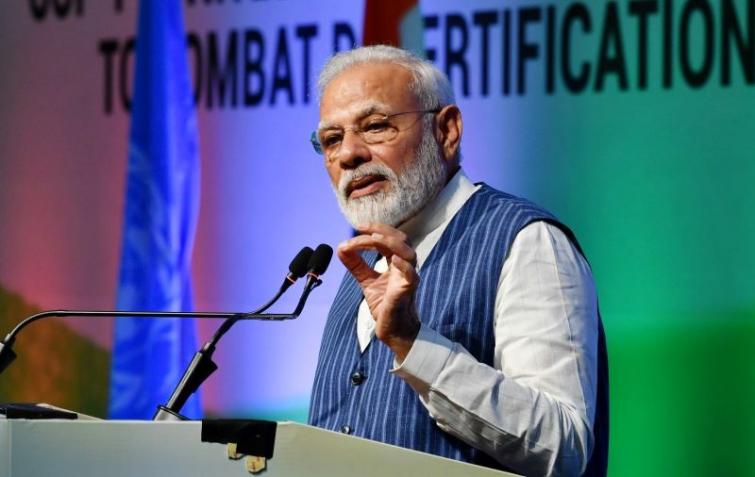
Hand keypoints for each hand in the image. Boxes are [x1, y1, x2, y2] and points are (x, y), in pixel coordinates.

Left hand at [337, 223, 420, 360]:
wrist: (393, 331)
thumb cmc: (385, 305)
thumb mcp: (366, 281)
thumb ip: (356, 265)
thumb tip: (340, 247)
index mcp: (397, 263)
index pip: (390, 238)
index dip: (375, 229)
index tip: (358, 226)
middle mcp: (405, 267)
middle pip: (401, 239)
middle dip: (382, 230)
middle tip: (362, 228)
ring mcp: (409, 278)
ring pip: (408, 253)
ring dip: (391, 242)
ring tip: (374, 237)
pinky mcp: (407, 291)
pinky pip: (410, 275)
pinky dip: (403, 264)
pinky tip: (392, 258)